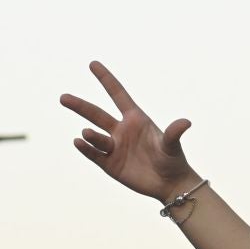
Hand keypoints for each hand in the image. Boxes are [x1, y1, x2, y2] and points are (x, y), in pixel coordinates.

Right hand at [61, 61, 198, 201]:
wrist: (170, 185)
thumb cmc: (173, 160)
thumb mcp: (172, 146)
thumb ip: (173, 133)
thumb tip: (186, 122)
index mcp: (135, 119)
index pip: (117, 95)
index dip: (106, 79)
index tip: (93, 64)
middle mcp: (121, 131)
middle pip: (96, 114)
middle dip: (80, 106)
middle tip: (63, 98)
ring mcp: (114, 147)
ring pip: (95, 136)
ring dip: (90, 135)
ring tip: (87, 133)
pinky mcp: (110, 164)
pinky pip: (94, 154)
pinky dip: (86, 148)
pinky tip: (79, 142)